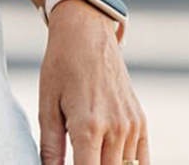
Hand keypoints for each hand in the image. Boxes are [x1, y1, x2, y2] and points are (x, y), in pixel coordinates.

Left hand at [39, 0, 148, 163]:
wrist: (87, 35)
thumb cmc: (61, 66)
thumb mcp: (47, 105)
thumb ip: (50, 146)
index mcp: (88, 126)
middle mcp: (115, 129)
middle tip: (77, 160)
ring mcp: (131, 126)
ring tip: (89, 156)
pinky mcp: (140, 122)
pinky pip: (141, 160)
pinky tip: (111, 161)